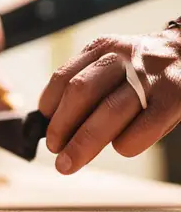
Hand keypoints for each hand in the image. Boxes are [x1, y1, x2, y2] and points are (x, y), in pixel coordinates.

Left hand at [38, 28, 180, 174]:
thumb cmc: (141, 71)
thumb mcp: (112, 64)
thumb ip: (86, 85)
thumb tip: (56, 125)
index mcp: (100, 48)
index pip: (63, 77)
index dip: (49, 104)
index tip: (44, 124)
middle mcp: (121, 58)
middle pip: (81, 92)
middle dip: (61, 127)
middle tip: (55, 151)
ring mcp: (149, 77)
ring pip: (110, 111)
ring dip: (84, 143)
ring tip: (69, 162)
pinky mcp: (175, 95)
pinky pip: (145, 126)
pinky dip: (127, 143)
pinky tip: (120, 148)